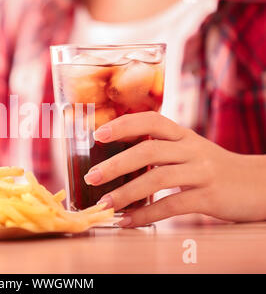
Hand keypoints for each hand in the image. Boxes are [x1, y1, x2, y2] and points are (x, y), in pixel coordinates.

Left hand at [85, 111, 265, 226]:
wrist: (259, 184)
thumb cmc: (214, 170)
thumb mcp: (190, 151)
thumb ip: (162, 150)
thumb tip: (120, 161)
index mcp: (183, 135)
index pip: (150, 120)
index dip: (124, 124)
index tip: (98, 134)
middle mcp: (192, 149)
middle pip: (148, 150)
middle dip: (116, 163)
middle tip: (92, 176)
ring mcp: (202, 172)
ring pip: (157, 178)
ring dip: (126, 193)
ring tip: (104, 204)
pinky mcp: (210, 196)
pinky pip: (172, 205)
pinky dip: (146, 215)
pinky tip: (128, 221)